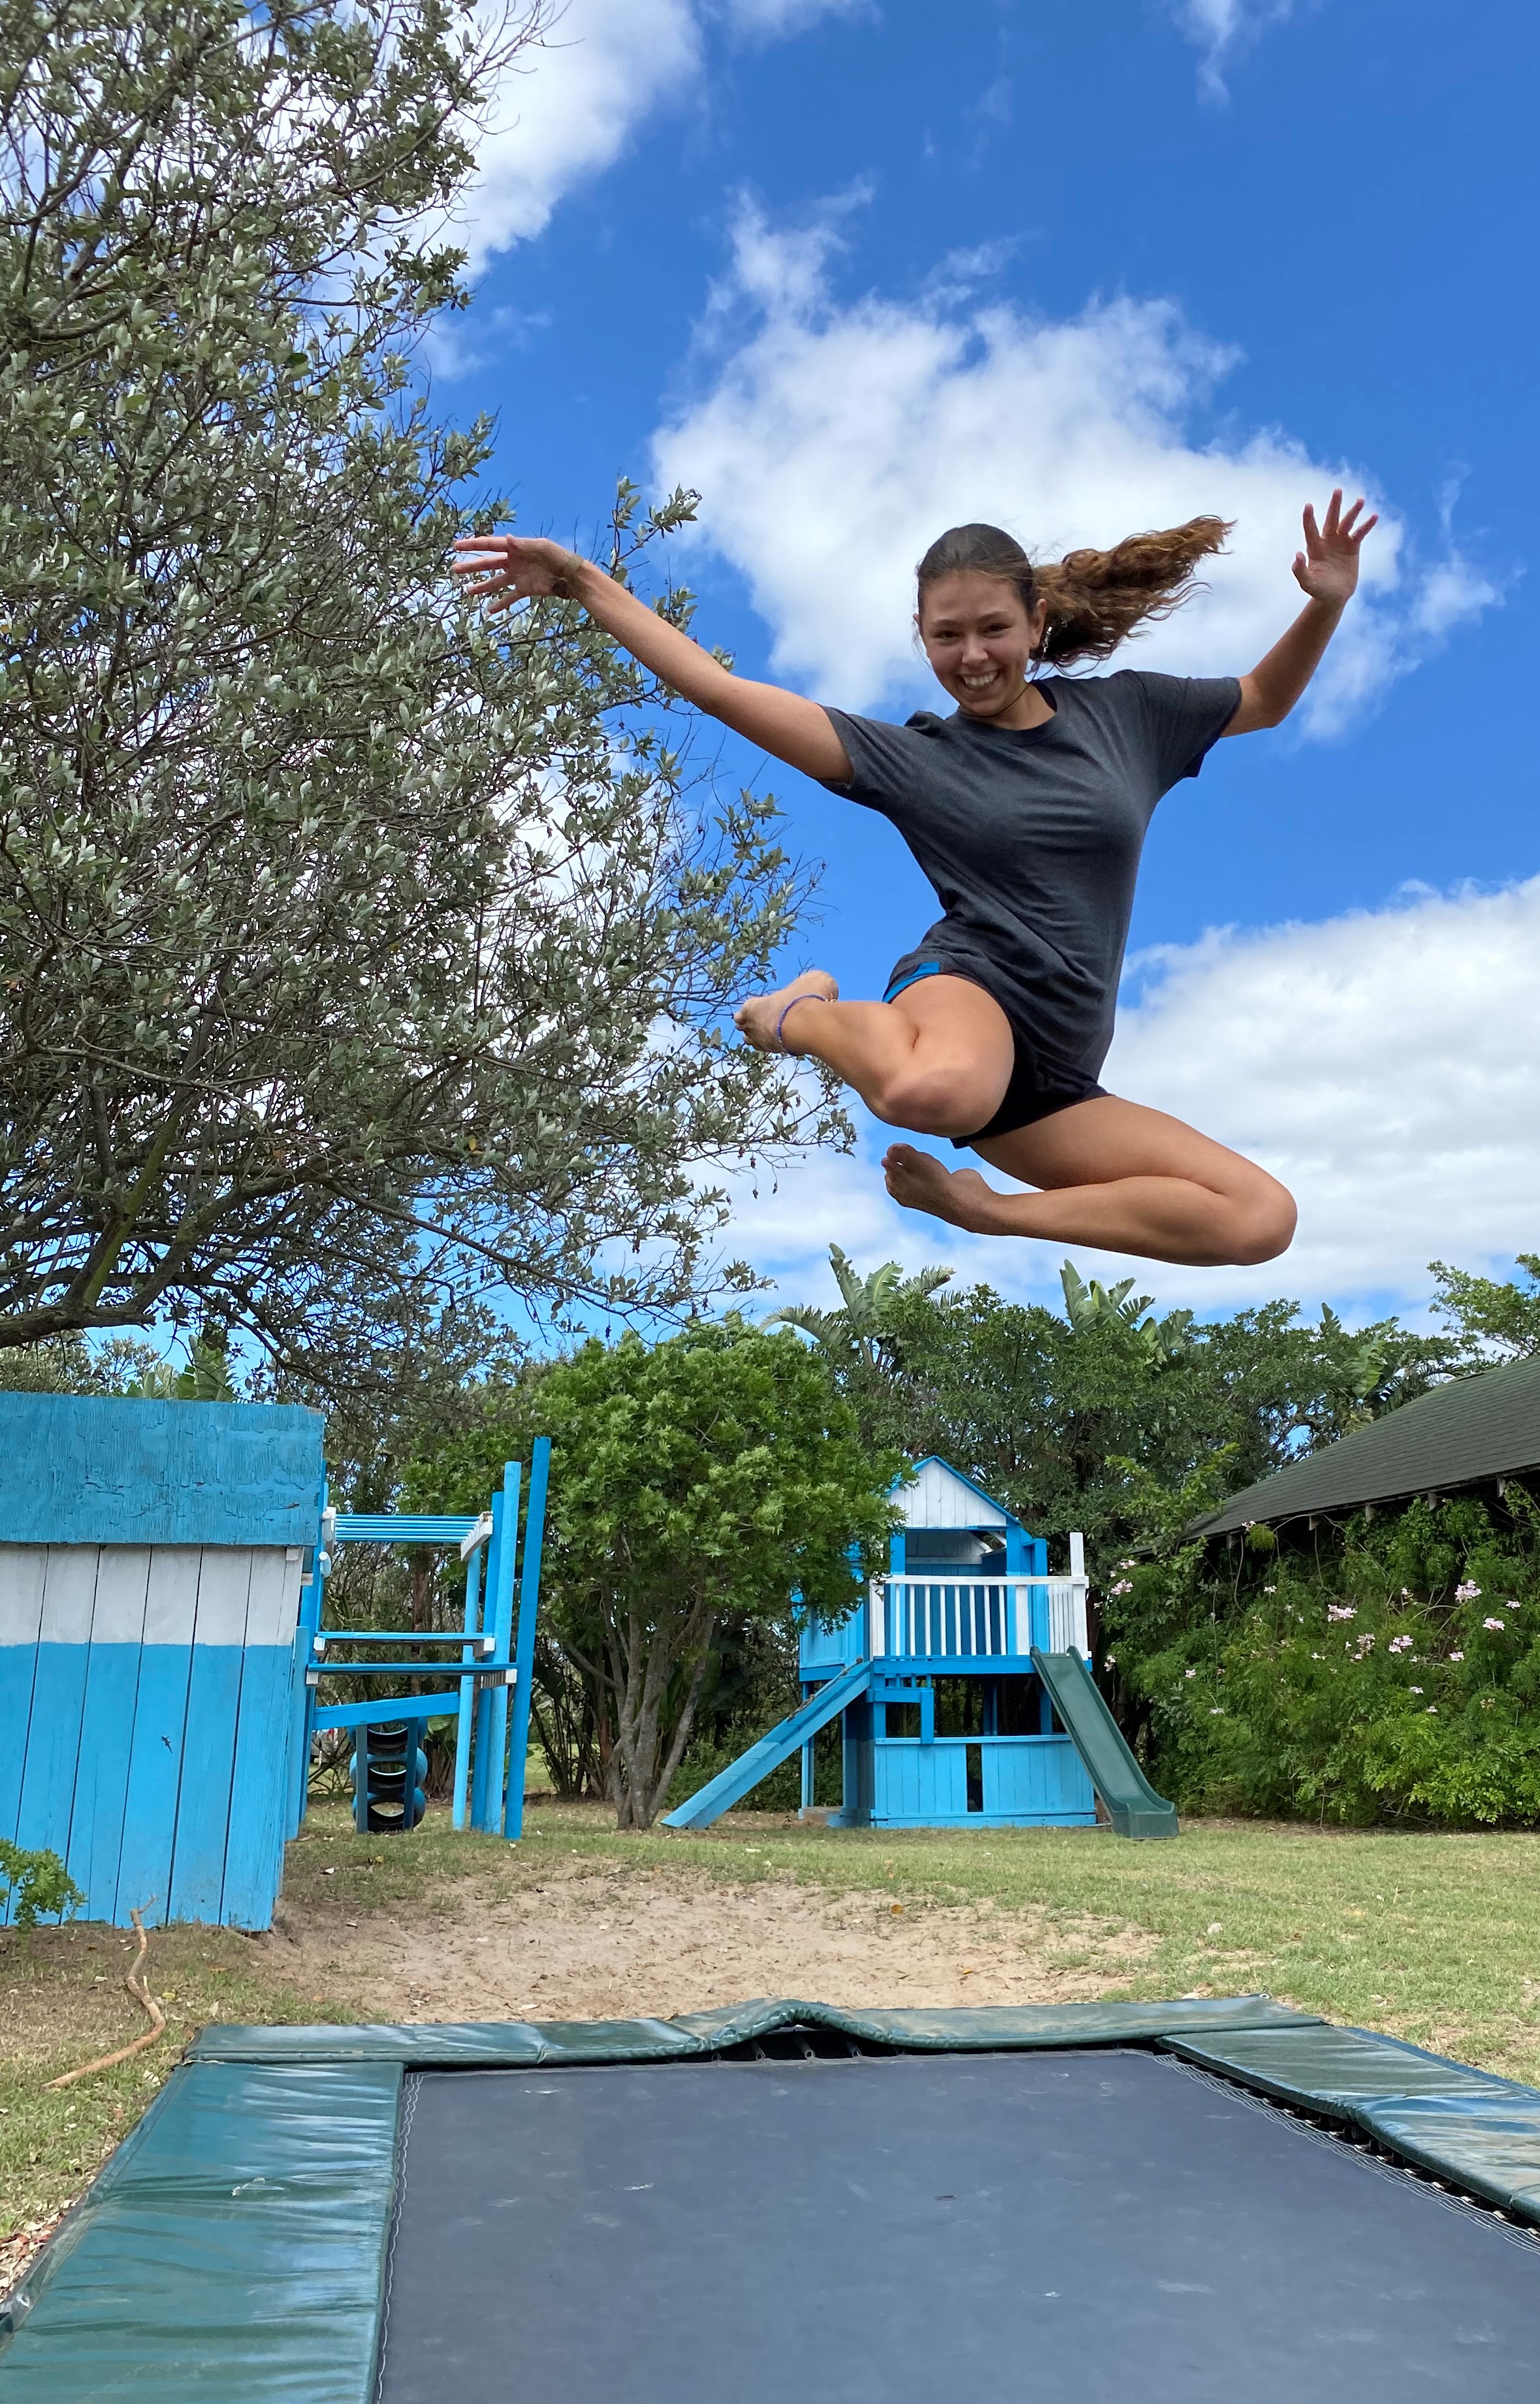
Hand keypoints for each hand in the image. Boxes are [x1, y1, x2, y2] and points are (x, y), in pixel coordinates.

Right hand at [450, 531, 584, 612]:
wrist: (571, 576)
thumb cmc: (558, 557)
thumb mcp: (542, 547)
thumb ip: (523, 544)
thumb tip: (507, 539)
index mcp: (515, 548)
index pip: (489, 545)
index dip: (472, 545)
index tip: (456, 546)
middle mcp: (513, 561)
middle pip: (488, 563)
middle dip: (471, 566)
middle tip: (454, 569)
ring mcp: (518, 576)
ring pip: (495, 582)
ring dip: (481, 586)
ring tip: (467, 592)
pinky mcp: (525, 589)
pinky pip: (509, 598)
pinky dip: (500, 604)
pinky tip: (489, 611)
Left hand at [1292, 489, 1377, 608]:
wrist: (1334, 596)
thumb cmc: (1319, 590)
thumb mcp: (1308, 583)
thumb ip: (1300, 571)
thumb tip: (1297, 555)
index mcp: (1314, 548)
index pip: (1311, 530)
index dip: (1309, 519)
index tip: (1308, 505)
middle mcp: (1327, 541)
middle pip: (1331, 520)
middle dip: (1335, 506)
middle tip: (1337, 490)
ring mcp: (1340, 542)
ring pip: (1347, 523)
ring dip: (1353, 512)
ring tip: (1360, 500)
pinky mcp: (1353, 547)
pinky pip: (1360, 533)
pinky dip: (1367, 525)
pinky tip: (1374, 516)